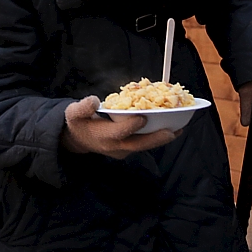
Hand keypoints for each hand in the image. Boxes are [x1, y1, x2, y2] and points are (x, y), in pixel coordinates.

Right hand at [60, 96, 177, 158]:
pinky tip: (169, 128)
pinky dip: (156, 137)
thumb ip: (82, 107)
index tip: (142, 117)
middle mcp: (114, 146)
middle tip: (171, 132)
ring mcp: (122, 150)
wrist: (79, 139)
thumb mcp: (73, 113)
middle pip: (137, 144)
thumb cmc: (78, 122)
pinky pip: (143, 144)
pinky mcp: (127, 150)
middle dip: (154, 139)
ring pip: (143, 146)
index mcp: (101, 136)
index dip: (130, 126)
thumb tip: (94, 100)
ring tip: (177, 130)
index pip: (118, 133)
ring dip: (160, 139)